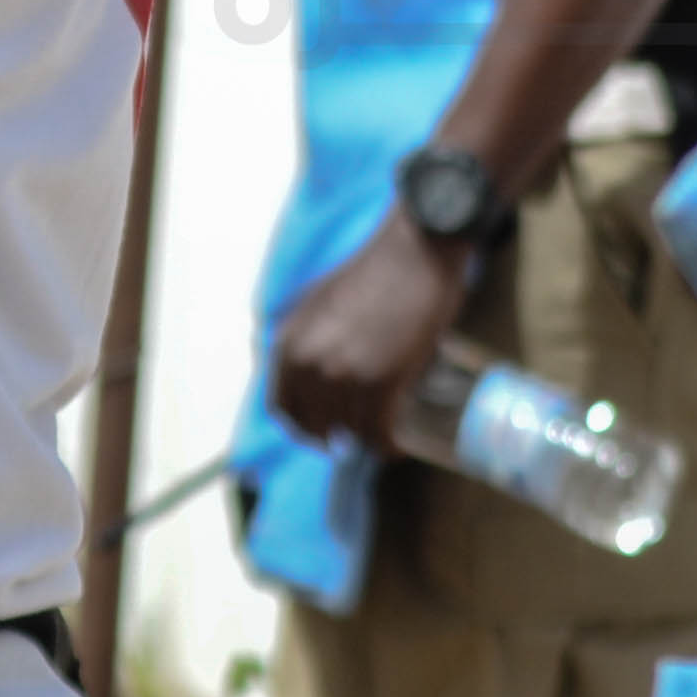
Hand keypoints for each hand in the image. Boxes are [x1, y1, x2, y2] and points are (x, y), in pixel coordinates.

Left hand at [267, 224, 473, 449]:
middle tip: (355, 436)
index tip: (320, 430)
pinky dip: (387, 445)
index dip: (300, 425)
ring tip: (382, 436)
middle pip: (313, 425)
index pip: (281, 406)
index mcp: (289, 342)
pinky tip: (397, 446)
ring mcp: (344, 373)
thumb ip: (308, 337)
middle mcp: (309, 362)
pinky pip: (378, 432)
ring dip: (365, 438)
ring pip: (349, 430)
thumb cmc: (375, 270)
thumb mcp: (319, 301)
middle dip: (334, 435)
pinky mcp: (381, 381)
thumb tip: (311, 372)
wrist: (416, 250)